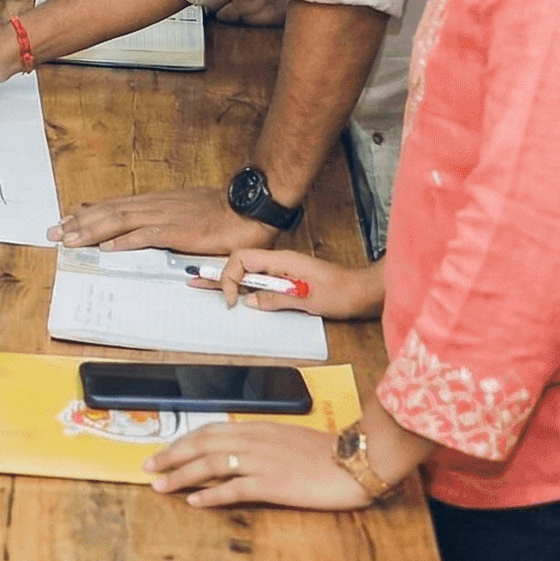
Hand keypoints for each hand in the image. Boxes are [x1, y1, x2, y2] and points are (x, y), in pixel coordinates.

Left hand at [51, 186, 277, 255]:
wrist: (246, 208)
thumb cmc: (219, 213)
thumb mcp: (185, 213)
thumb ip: (165, 221)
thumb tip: (149, 231)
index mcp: (154, 203)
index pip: (112, 206)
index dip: (87, 214)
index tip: (66, 220)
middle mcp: (153, 206)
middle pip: (107, 213)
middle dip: (77, 223)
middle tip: (53, 233)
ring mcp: (163, 217)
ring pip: (118, 221)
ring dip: (90, 231)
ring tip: (68, 240)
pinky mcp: (177, 231)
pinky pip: (146, 236)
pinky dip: (124, 242)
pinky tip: (107, 249)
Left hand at [145, 419, 371, 511]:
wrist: (356, 461)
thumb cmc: (327, 454)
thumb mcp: (287, 440)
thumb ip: (262, 444)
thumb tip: (239, 453)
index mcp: (256, 429)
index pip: (209, 431)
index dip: (183, 441)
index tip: (164, 451)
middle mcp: (253, 440)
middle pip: (201, 444)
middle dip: (171, 455)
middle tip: (148, 467)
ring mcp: (261, 461)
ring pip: (210, 464)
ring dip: (181, 475)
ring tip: (161, 485)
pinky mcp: (273, 483)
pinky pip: (234, 488)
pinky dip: (211, 494)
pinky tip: (195, 502)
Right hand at [196, 248, 383, 321]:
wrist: (365, 292)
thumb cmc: (342, 293)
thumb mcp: (308, 300)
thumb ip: (276, 299)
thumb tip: (249, 301)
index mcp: (281, 260)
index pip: (241, 260)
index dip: (229, 277)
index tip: (231, 299)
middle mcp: (279, 261)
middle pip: (240, 263)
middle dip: (217, 274)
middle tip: (194, 282)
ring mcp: (284, 269)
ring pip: (249, 272)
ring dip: (230, 281)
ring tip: (207, 287)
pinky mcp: (289, 279)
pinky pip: (261, 280)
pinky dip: (246, 286)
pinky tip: (238, 293)